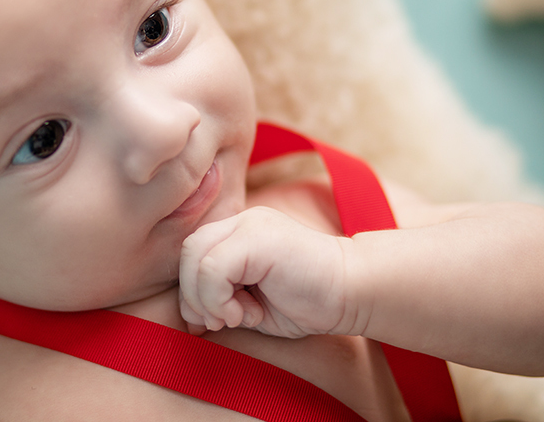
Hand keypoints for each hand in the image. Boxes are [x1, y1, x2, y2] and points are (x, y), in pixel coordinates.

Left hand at [177, 206, 354, 337]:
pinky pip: (213, 267)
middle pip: (189, 251)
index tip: (213, 321)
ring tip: (237, 317)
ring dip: (206, 298)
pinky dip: (219, 298)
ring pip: (196, 257)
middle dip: (193, 295)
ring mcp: (250, 225)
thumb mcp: (253, 304)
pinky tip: (246, 313)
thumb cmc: (309, 302)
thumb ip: (221, 303)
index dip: (192, 290)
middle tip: (220, 321)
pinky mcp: (258, 238)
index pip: (193, 253)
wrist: (355, 292)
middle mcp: (242, 222)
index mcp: (240, 233)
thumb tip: (190, 322)